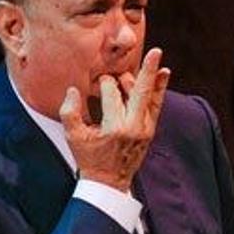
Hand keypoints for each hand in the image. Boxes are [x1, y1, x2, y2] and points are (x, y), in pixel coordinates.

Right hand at [60, 47, 170, 191]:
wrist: (108, 183)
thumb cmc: (89, 159)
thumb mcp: (73, 138)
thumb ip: (69, 113)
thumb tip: (73, 90)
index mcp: (113, 127)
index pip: (111, 94)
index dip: (105, 83)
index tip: (99, 81)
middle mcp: (133, 127)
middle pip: (140, 92)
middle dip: (147, 70)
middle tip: (155, 51)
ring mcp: (144, 130)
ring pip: (151, 97)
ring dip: (152, 77)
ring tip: (154, 57)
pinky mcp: (150, 131)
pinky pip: (156, 106)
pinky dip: (160, 90)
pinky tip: (164, 74)